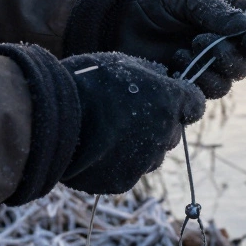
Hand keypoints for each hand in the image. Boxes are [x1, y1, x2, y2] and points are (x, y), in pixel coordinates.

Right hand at [61, 51, 204, 194]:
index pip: (195, 104)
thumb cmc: (84, 83)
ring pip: (152, 155)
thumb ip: (148, 73)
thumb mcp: (120, 63)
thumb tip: (161, 77)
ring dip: (140, 147)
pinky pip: (128, 172)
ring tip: (109, 134)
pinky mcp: (122, 182)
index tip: (168, 99)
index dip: (182, 101)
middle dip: (158, 125)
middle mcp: (163, 134)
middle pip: (172, 132)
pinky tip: (97, 151)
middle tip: (129, 116)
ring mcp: (144, 161)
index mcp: (168, 101)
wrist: (50, 119)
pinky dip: (117, 164)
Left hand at [107, 0, 245, 97]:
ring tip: (184, 50)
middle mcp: (233, 43)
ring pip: (231, 80)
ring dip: (209, 68)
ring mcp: (216, 67)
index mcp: (239, 14)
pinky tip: (176, 63)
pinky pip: (209, 94)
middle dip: (229, 54)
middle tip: (200, 40)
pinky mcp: (197, 85)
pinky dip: (195, 80)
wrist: (125, 24)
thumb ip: (213, 9)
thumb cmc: (160, 3)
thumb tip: (244, 26)